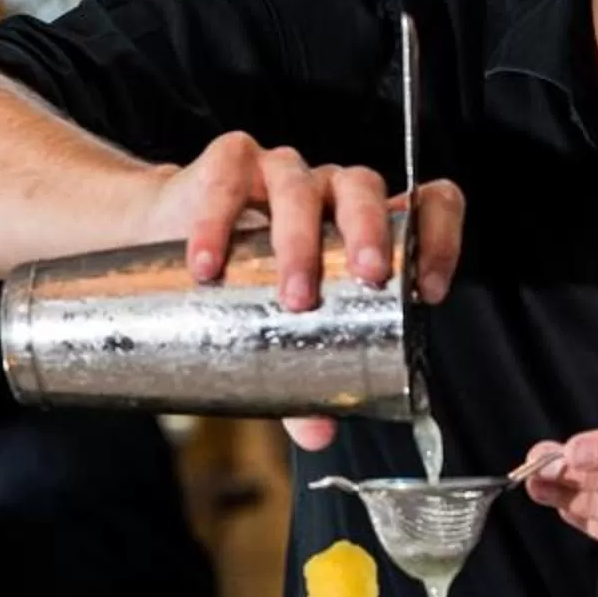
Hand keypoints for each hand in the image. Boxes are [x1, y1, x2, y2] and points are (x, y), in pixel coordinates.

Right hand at [141, 132, 465, 452]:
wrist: (158, 236)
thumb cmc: (241, 278)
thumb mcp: (278, 332)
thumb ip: (303, 382)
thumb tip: (319, 435)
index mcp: (361, 226)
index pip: (425, 205)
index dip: (439, 235)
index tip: (426, 288)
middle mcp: (329, 192)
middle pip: (365, 191)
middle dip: (370, 235)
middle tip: (366, 280)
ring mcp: (281, 171)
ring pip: (302, 187)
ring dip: (300, 241)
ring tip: (293, 295)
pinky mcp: (230, 162)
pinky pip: (229, 181)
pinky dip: (218, 223)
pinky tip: (209, 266)